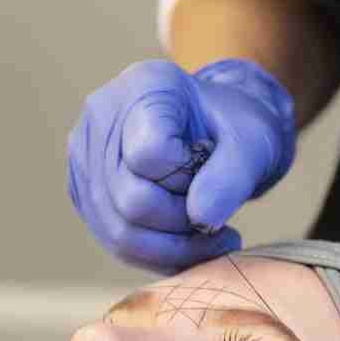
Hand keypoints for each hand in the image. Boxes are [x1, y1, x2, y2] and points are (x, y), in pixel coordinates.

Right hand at [66, 58, 295, 273]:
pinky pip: (116, 243)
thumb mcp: (253, 146)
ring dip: (175, 246)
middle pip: (130, 201)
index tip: (211, 166)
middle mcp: (101, 117)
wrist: (222, 136)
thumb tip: (202, 217)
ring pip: (120, 232)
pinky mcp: (87, 193)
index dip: (188, 177)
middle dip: (184, 220)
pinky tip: (188, 242)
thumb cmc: (237, 134)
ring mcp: (86, 157)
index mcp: (144, 86)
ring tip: (208, 233)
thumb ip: (231, 178)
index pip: (150, 155)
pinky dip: (160, 254)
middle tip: (215, 210)